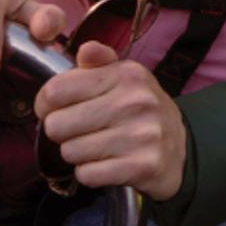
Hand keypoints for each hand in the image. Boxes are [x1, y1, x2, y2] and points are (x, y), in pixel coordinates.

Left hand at [35, 39, 185, 199]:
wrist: (180, 149)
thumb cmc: (140, 111)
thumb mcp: (125, 79)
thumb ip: (99, 63)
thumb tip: (85, 50)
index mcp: (127, 75)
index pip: (56, 90)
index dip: (45, 104)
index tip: (54, 109)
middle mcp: (135, 102)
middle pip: (57, 125)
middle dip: (61, 132)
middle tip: (79, 131)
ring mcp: (141, 136)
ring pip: (70, 152)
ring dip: (76, 154)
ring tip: (95, 147)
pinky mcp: (142, 167)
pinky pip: (87, 175)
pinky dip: (90, 173)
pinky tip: (105, 164)